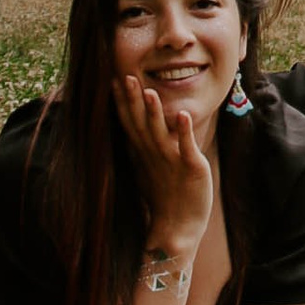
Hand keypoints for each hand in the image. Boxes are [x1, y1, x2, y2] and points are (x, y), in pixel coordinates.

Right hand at [116, 79, 216, 245]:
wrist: (178, 227)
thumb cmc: (165, 197)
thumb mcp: (149, 168)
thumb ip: (144, 148)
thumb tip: (137, 130)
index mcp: (143, 153)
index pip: (129, 123)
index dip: (122, 103)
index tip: (114, 80)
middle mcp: (153, 155)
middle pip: (140, 124)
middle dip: (132, 101)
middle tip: (126, 77)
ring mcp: (171, 161)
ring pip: (159, 133)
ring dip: (153, 112)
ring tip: (148, 91)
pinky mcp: (191, 167)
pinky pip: (186, 147)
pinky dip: (184, 131)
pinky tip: (182, 113)